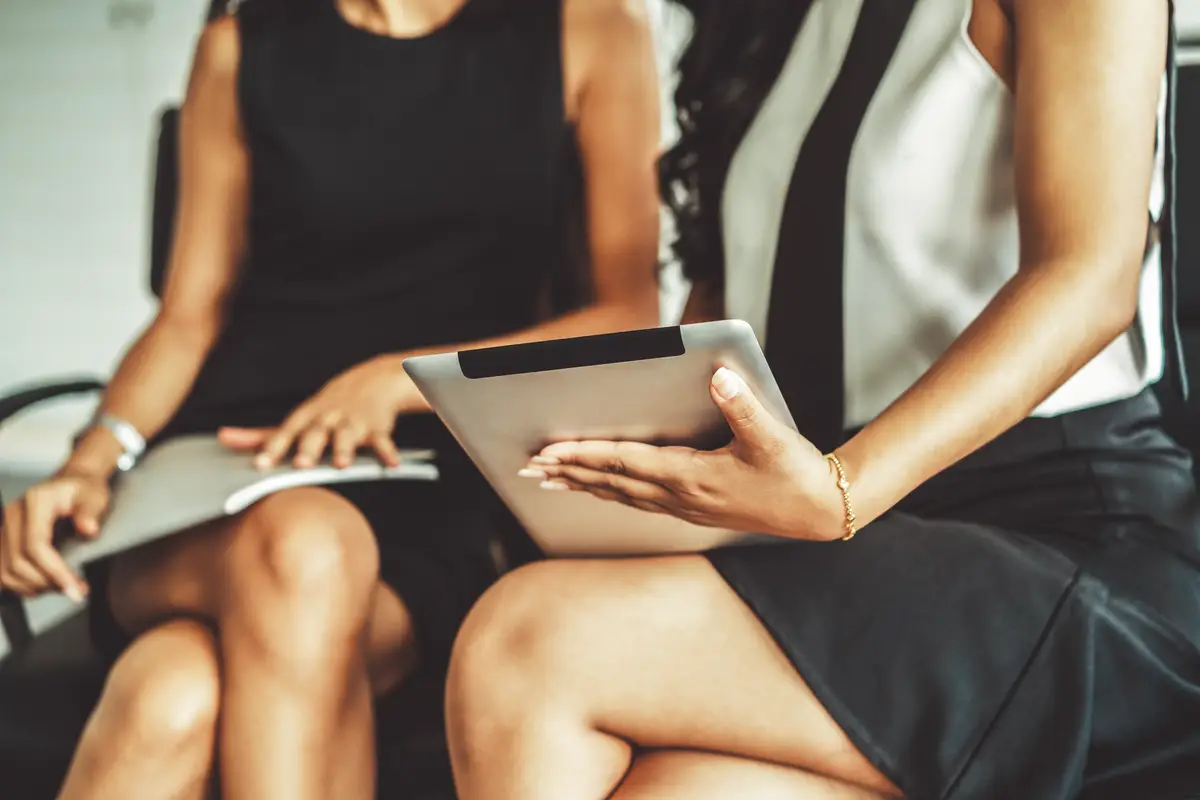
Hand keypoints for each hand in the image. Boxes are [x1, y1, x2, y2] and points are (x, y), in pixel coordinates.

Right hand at [0, 473, 108, 600]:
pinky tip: (44, 586)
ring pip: (6, 571)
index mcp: (36, 502)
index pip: (35, 545)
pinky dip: (21, 585)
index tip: (73, 587)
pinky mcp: (4, 540)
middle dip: (47, 583)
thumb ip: (91, 512)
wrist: (73, 484)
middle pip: (18, 562)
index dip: (53, 571)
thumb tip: (88, 529)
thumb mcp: (95, 496)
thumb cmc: (84, 490)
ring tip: (62, 588)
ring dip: (34, 587)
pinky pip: (2, 572)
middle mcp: (13, 515)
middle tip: (75, 590)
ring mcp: (5, 528)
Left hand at [220, 356, 423, 469]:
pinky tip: (390, 464)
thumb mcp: (296, 418)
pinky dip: (387, 451)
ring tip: (341, 464)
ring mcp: (353, 423)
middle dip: (309, 447)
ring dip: (345, 449)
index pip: (286, 432)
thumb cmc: (325, 409)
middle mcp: (327, 419)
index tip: (260, 465)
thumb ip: (261, 434)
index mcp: (306, 418)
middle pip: (316, 433)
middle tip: (301, 463)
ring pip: (348, 436)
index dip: (273, 448)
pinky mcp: (377, 428)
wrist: (372, 380)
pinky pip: (383, 441)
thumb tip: (222, 438)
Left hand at [520, 367, 846, 540]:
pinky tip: (600, 490)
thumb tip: (718, 376)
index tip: (548, 453)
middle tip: (528, 469)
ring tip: (549, 481)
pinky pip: (638, 501)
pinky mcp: (694, 508)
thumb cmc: (796, 474)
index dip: (583, 456)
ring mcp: (686, 506)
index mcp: (692, 476)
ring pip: (620, 495)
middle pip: (610, 483)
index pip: (623, 463)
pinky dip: (610, 492)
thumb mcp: (772, 437)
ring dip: (583, 485)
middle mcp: (681, 496)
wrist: (819, 511)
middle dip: (567, 474)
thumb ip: (743, 405)